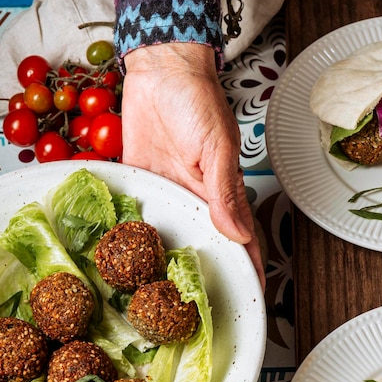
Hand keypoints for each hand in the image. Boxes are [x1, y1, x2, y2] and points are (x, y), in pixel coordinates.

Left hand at [120, 43, 264, 287]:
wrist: (159, 69)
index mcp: (221, 192)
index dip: (247, 269)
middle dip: (206, 275)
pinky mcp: (141, 181)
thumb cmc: (196, 100)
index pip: (242, 239)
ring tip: (163, 297)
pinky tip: (130, 256)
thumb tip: (238, 235)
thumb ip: (224, 193)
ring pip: (173, 233)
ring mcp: (168, 192)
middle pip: (206, 243)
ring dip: (170, 261)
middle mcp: (196, 197)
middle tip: (199, 311)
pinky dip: (138, 233)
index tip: (250, 300)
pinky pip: (140, 212)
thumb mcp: (217, 148)